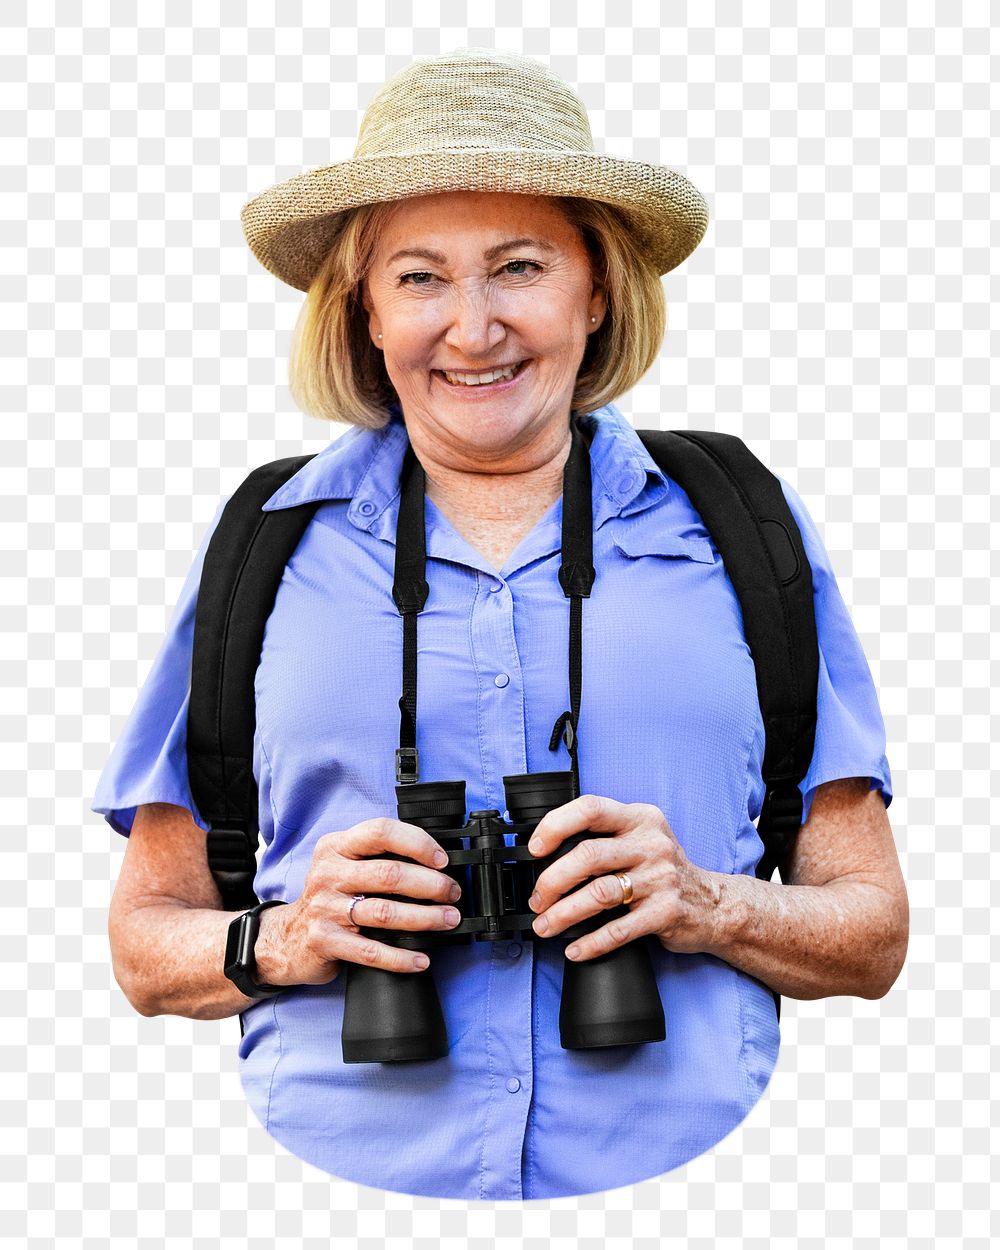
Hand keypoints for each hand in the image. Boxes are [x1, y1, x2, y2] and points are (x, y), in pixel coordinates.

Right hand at [259, 817, 462, 984]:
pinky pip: (370, 951)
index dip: (417, 843)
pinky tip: (421, 959)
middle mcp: (328, 873)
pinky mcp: (325, 941)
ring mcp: (325, 908)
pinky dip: (400, 957)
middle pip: (389, 874)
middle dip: (430, 885)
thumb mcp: (344, 865)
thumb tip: (434, 863)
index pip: (380, 832)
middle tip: (452, 893)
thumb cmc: (330, 897)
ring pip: (384, 912)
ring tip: (448, 920)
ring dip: (425, 918)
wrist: (287, 936)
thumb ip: (377, 857)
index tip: (442, 860)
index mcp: (336, 847)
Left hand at [525, 794, 719, 960]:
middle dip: (552, 881)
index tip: (535, 848)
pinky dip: (591, 943)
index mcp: (640, 819)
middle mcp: (651, 845)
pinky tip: (575, 949)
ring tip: (545, 925)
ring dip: (563, 914)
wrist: (714, 905)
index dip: (556, 825)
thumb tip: (547, 854)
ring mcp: (660, 879)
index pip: (591, 809)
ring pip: (599, 894)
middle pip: (588, 856)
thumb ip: (604, 837)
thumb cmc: (664, 870)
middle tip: (537, 899)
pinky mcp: (665, 913)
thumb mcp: (642, 838)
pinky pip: (619, 930)